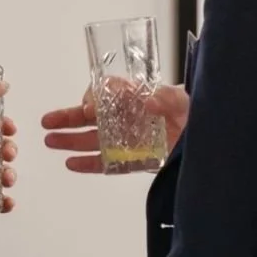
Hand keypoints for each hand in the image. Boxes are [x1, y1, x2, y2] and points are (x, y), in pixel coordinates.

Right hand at [41, 84, 189, 172]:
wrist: (209, 140)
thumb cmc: (196, 113)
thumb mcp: (183, 99)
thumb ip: (166, 98)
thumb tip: (147, 101)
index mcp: (136, 97)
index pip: (106, 92)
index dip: (94, 97)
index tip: (88, 106)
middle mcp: (127, 117)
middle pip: (92, 116)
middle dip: (69, 118)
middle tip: (48, 121)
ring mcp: (129, 139)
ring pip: (94, 139)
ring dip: (71, 140)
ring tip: (50, 141)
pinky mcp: (134, 160)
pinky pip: (107, 163)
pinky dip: (89, 164)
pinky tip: (71, 162)